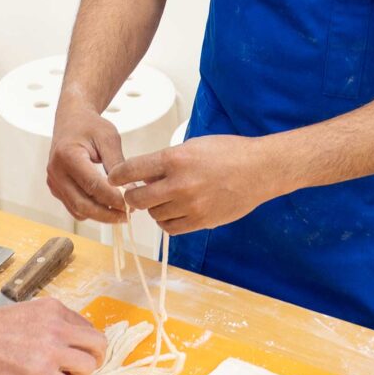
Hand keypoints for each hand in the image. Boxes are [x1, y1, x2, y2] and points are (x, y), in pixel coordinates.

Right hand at [0, 298, 105, 374]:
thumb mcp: (30, 313)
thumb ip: (51, 323)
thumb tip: (66, 342)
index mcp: (56, 310)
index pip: (88, 328)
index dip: (84, 345)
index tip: (73, 355)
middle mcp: (59, 326)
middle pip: (99, 344)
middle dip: (94, 360)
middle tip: (79, 371)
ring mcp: (52, 349)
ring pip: (90, 366)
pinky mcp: (42, 373)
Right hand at [48, 102, 126, 223]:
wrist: (71, 120)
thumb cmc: (90, 126)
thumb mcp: (108, 138)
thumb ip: (117, 164)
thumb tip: (129, 191)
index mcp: (68, 155)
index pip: (92, 185)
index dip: (113, 198)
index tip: (131, 204)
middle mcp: (56, 171)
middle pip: (82, 204)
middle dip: (107, 214)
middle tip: (128, 215)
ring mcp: (53, 181)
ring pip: (78, 210)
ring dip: (101, 216)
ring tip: (121, 212)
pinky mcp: (56, 188)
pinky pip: (74, 207)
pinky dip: (91, 211)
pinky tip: (107, 206)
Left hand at [108, 134, 276, 234]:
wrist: (260, 170)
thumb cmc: (228, 152)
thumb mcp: (193, 146)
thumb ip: (167, 162)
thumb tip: (146, 178)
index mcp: (175, 158)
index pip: (133, 170)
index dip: (118, 176)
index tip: (113, 179)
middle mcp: (180, 183)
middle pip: (138, 199)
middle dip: (132, 197)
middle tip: (136, 194)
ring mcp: (191, 205)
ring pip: (155, 215)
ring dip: (153, 209)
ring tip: (162, 200)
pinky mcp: (202, 221)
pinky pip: (172, 228)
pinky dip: (167, 221)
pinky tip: (173, 212)